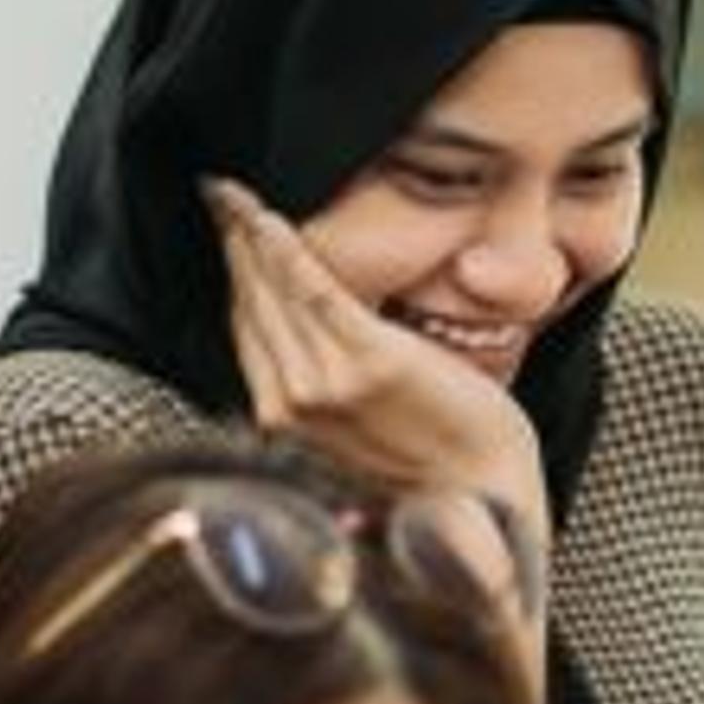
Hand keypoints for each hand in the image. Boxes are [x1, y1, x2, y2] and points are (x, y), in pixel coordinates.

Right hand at [204, 177, 550, 694]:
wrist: (485, 508)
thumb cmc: (438, 471)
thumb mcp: (362, 435)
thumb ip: (328, 398)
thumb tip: (315, 367)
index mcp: (284, 423)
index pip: (247, 331)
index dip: (233, 276)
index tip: (223, 229)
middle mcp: (289, 404)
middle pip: (248, 305)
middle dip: (230, 245)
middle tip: (218, 196)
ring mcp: (323, 386)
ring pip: (270, 292)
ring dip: (247, 237)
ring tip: (232, 195)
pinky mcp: (368, 363)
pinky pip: (311, 291)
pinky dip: (282, 251)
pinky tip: (265, 219)